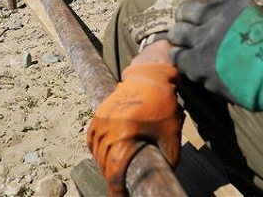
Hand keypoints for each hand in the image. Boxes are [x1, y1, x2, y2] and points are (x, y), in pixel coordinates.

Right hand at [87, 63, 180, 196]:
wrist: (151, 76)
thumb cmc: (163, 105)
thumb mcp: (171, 135)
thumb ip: (168, 158)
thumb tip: (164, 176)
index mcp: (125, 134)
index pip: (114, 170)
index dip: (115, 189)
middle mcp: (109, 127)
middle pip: (104, 162)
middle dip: (111, 177)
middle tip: (121, 186)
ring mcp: (101, 118)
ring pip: (96, 151)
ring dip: (104, 164)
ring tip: (115, 171)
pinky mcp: (99, 112)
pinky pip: (92, 137)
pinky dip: (96, 149)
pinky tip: (105, 154)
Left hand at [168, 0, 262, 120]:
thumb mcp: (258, 18)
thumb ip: (236, 14)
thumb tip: (219, 15)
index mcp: (233, 2)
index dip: (202, 5)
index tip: (203, 14)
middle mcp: (215, 15)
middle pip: (185, 10)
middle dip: (185, 19)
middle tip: (188, 30)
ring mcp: (204, 38)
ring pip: (176, 33)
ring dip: (180, 39)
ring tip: (186, 47)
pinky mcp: (198, 62)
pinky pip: (177, 56)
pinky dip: (180, 58)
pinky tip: (187, 62)